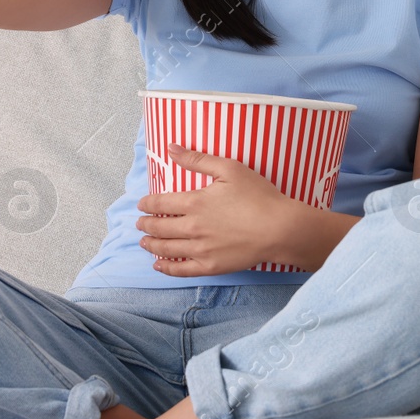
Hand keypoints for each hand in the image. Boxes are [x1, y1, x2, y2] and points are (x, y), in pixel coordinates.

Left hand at [135, 143, 304, 276]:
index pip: (160, 203)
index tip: (141, 204)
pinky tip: (158, 265)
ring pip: (166, 248)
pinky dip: (167, 268)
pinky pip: (181, 269)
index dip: (147, 203)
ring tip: (143, 242)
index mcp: (194, 202)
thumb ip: (197, 159)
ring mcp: (201, 249)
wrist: (280, 228)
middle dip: (145, 224)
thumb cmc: (258, 196)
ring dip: (151, 244)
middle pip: (159, 227)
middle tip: (139, 223)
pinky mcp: (211, 265)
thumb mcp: (229, 168)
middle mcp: (192, 227)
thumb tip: (171, 149)